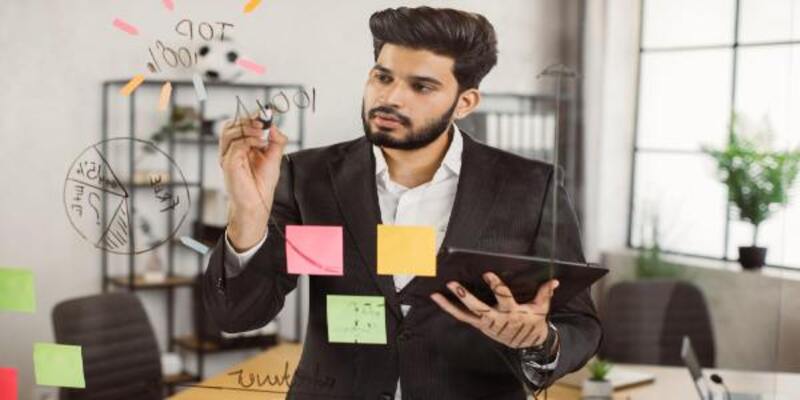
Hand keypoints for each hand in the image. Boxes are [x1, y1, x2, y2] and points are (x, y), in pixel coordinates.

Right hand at [219, 115, 288, 249]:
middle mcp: (231, 149)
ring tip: (262, 133)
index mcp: (240, 146)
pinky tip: (260, 144)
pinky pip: (235, 144)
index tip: (266, 111)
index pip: (240, 124)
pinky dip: (248, 140)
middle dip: (248, 119)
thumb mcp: (274, 157)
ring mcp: (227, 156)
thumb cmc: (262, 183)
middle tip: (263, 120)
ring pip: (230, 131)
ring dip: (248, 128)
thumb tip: (275, 126)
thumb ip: (276, 141)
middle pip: (231, 124)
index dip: (252, 115)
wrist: (257, 202)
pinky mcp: (228, 163)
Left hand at [430, 272, 558, 348]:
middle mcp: (497, 318)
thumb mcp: (541, 308)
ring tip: (436, 294)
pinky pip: (463, 318)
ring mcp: (486, 324)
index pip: (503, 296)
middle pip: (478, 307)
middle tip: (453, 284)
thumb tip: (554, 280)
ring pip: (465, 315)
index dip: (495, 285)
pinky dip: (450, 309)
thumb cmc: (533, 322)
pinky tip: (439, 300)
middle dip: (465, 296)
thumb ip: (545, 293)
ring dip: (449, 305)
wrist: (528, 344)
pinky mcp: (480, 326)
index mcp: (513, 311)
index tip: (487, 273)